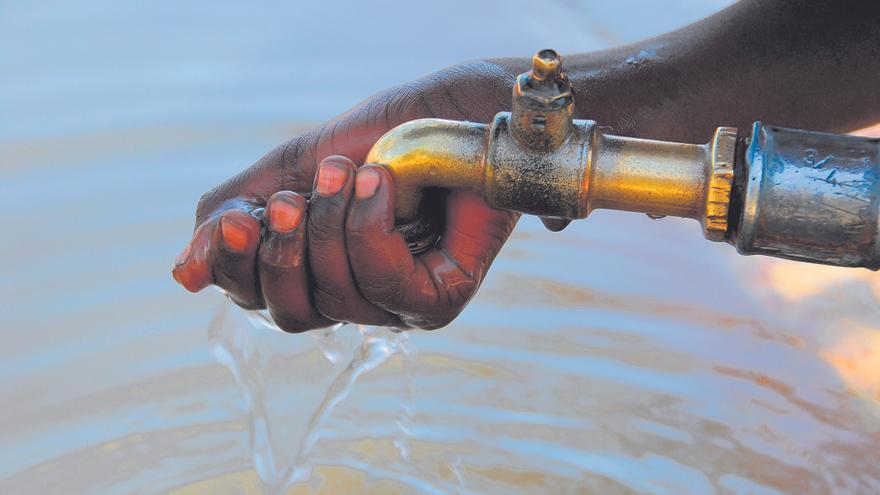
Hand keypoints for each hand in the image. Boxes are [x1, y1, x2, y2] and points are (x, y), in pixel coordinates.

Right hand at [172, 61, 521, 330]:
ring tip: (351, 173)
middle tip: (293, 198)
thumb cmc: (378, 139)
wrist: (450, 110)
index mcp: (311, 269)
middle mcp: (351, 296)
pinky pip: (387, 290)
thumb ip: (233, 219)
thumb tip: (181, 279)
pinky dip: (372, 231)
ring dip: (333, 226)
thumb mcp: (289, 171)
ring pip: (337, 299)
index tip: (241, 215)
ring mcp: (395, 305)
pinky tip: (383, 186)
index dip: (237, 263)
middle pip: (289, 315)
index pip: (253, 297)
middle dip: (283, 252)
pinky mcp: (437, 300)